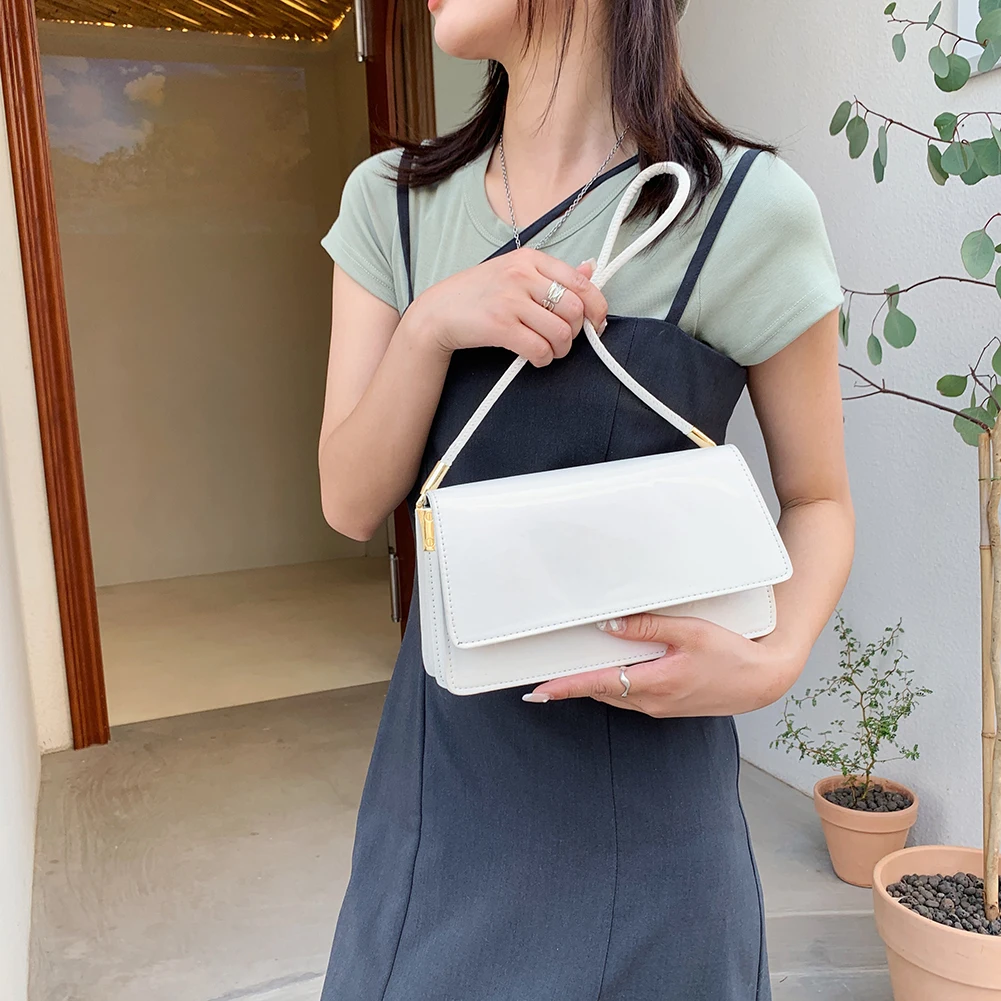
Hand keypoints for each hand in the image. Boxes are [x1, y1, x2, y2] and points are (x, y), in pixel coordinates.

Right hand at [407, 249, 607, 366]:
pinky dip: (544, 359)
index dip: (596, 307)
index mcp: (530, 258)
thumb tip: (590, 269)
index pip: (580, 282)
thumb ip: (552, 274)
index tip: (596, 322)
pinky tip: (536, 357)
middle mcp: (522, 275)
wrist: (438, 311)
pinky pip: (539, 349)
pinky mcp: (500, 326)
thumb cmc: (478, 294)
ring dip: (561, 349)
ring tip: (549, 350)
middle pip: (574, 309)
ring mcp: (510, 300)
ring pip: (560, 332)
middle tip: (564, 340)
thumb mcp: (514, 272)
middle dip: (576, 332)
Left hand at [523, 615, 802, 717]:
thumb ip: (648, 627)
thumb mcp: (691, 632)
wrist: (762, 680)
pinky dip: (612, 687)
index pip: (598, 684)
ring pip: (614, 696)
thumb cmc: (733, 654)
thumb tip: (610, 626)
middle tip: (544, 681)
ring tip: (568, 677)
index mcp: (656, 683)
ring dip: (592, 686)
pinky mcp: (668, 706)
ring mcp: (660, 707)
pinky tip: (608, 674)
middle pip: (600, 692)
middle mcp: (653, 701)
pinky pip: (630, 698)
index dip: (565, 687)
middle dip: (572, 686)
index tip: (539, 692)